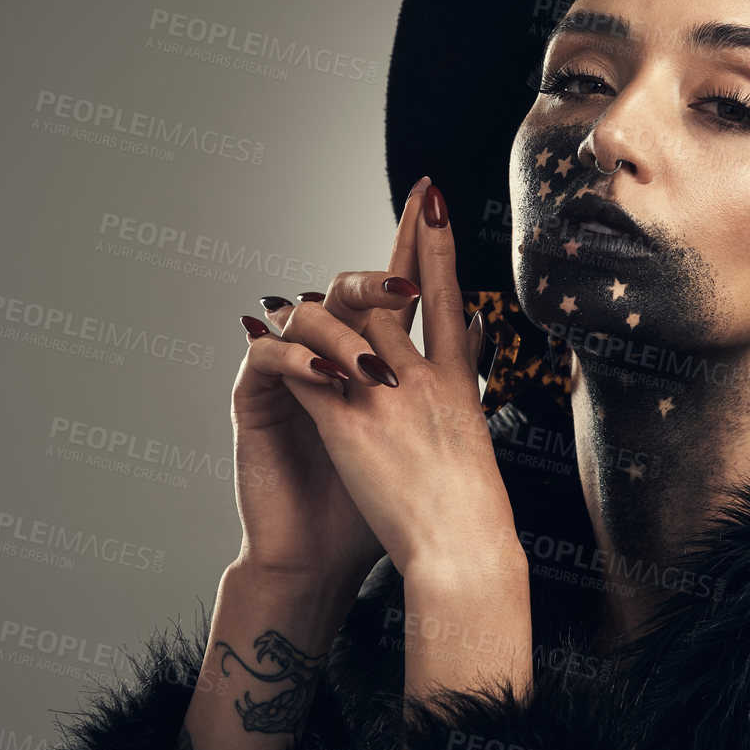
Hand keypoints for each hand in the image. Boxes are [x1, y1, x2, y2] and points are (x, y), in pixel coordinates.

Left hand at [277, 179, 506, 578]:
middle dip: (389, 254)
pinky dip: (290, 357)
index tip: (433, 200)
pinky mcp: (347, 427)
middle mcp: (422, 377)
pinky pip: (309, 373)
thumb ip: (465, 377)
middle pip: (389, 299)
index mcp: (456, 381)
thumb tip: (478, 329)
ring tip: (298, 302)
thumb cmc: (470, 508)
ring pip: (340, 327)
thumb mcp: (474, 430)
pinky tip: (271, 341)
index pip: (448, 295)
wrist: (462, 550)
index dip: (438, 244)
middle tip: (405, 201)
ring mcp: (384, 398)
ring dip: (317, 314)